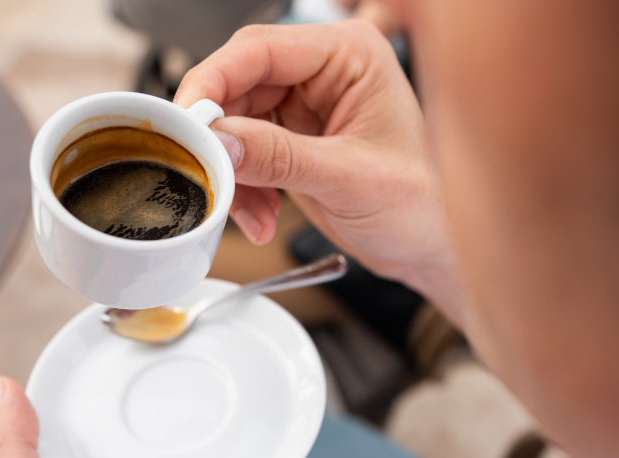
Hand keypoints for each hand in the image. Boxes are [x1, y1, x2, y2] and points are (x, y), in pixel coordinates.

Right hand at [174, 21, 463, 322]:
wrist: (431, 247)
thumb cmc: (423, 205)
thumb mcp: (350, 180)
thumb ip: (281, 158)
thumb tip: (221, 142)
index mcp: (350, 54)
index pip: (260, 49)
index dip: (213, 82)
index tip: (186, 122)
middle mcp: (324, 70)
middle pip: (237, 84)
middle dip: (220, 137)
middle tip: (207, 173)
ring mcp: (306, 105)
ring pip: (234, 122)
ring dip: (232, 172)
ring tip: (249, 212)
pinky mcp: (293, 140)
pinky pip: (244, 152)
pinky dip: (243, 187)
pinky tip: (260, 216)